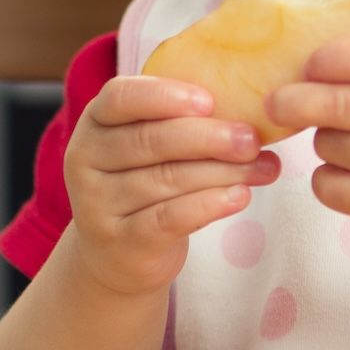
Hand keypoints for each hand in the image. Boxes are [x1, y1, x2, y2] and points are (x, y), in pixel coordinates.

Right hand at [63, 76, 282, 296]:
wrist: (118, 254)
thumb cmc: (146, 183)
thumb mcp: (153, 146)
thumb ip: (184, 122)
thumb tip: (253, 108)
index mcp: (96, 122)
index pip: (120, 97)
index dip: (165, 96)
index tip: (210, 101)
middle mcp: (86, 159)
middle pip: (152, 141)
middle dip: (210, 138)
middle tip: (252, 140)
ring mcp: (97, 204)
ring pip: (167, 179)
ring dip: (223, 172)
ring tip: (262, 167)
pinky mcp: (121, 241)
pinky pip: (169, 218)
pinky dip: (209, 204)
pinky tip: (240, 196)